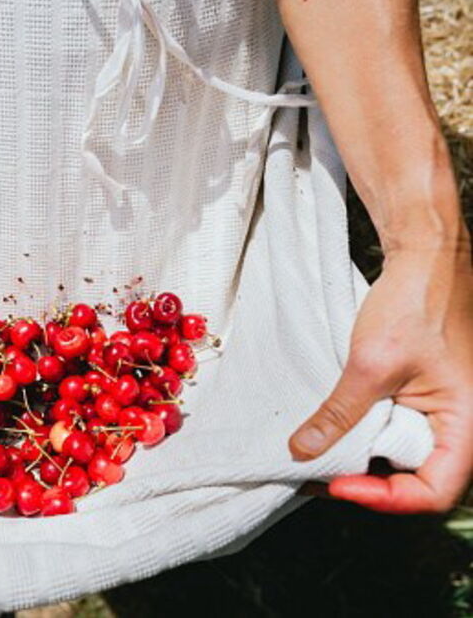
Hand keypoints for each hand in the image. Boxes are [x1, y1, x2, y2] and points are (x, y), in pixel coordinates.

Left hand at [289, 246, 472, 512]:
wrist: (426, 262)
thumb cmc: (415, 305)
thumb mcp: (369, 365)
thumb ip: (339, 413)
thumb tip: (304, 451)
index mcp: (467, 424)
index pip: (433, 490)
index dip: (384, 497)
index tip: (339, 485)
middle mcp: (461, 426)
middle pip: (417, 481)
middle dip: (366, 484)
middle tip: (317, 478)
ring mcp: (441, 414)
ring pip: (402, 459)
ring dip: (361, 462)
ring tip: (316, 460)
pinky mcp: (421, 401)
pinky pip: (395, 433)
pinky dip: (363, 439)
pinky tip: (331, 435)